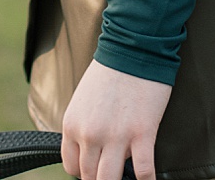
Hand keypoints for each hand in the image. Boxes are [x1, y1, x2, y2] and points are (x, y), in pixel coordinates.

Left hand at [60, 59, 170, 179]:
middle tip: (111, 173)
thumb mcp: (82, 100)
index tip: (95, 169)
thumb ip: (82, 127)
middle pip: (91, 178)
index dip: (84, 173)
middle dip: (101, 179)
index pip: (71, 166)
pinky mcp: (142, 134)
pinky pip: (143, 172)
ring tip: (126, 179)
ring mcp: (116, 137)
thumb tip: (89, 152)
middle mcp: (90, 134)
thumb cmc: (108, 72)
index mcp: (72, 124)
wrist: (132, 48)